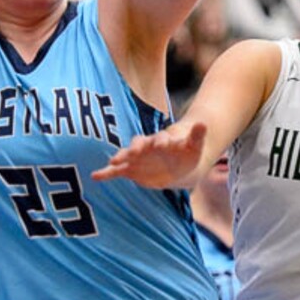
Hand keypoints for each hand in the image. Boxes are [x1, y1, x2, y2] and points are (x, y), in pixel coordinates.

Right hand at [92, 122, 206, 187]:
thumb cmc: (186, 153)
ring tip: (113, 162)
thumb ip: (196, 135)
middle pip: (138, 145)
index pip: (159, 139)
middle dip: (136, 148)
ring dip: (120, 158)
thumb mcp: (194, 145)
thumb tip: (204, 123)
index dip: (159, 141)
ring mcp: (137, 158)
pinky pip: (116, 171)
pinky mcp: (131, 170)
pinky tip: (95, 176)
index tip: (161, 143)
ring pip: (126, 157)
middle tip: (134, 152)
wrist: (179, 166)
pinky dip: (106, 173)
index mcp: (161, 140)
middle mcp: (146, 147)